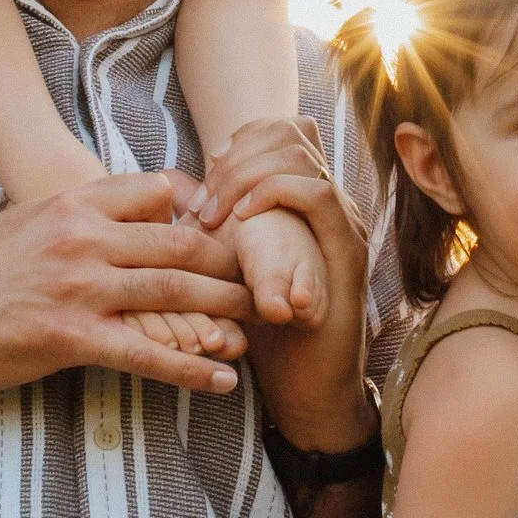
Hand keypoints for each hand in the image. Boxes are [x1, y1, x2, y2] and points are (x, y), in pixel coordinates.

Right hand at [0, 174, 251, 398]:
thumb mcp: (24, 221)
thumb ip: (77, 211)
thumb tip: (122, 203)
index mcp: (73, 204)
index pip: (158, 191)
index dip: (196, 210)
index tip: (222, 231)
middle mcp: (83, 238)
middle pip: (180, 241)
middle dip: (227, 261)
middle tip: (260, 279)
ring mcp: (80, 287)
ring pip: (175, 292)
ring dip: (224, 310)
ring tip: (255, 324)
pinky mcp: (73, 338)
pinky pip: (148, 354)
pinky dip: (192, 370)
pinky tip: (222, 383)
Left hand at [200, 115, 365, 375]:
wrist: (306, 387)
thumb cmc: (265, 332)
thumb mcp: (232, 265)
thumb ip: (214, 225)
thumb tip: (170, 185)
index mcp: (309, 202)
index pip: (283, 130)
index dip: (242, 138)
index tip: (208, 169)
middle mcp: (332, 204)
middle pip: (290, 132)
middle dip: (237, 153)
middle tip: (205, 195)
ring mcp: (344, 224)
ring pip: (301, 154)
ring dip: (248, 172)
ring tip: (217, 209)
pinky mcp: (347, 252)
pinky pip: (318, 195)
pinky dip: (275, 192)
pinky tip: (243, 216)